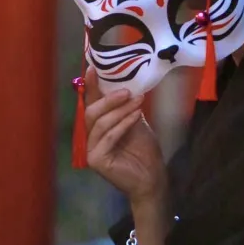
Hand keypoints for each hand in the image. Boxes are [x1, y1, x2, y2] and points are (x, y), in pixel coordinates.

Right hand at [84, 67, 166, 203]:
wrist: (153, 176)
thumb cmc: (144, 150)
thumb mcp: (136, 121)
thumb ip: (126, 107)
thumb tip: (125, 84)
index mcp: (99, 126)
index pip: (92, 103)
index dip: (91, 86)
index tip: (93, 68)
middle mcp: (91, 136)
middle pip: (92, 112)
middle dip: (109, 99)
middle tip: (127, 91)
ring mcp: (91, 149)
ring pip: (100, 123)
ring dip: (120, 110)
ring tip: (137, 100)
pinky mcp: (96, 160)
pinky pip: (109, 137)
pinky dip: (123, 124)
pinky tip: (136, 115)